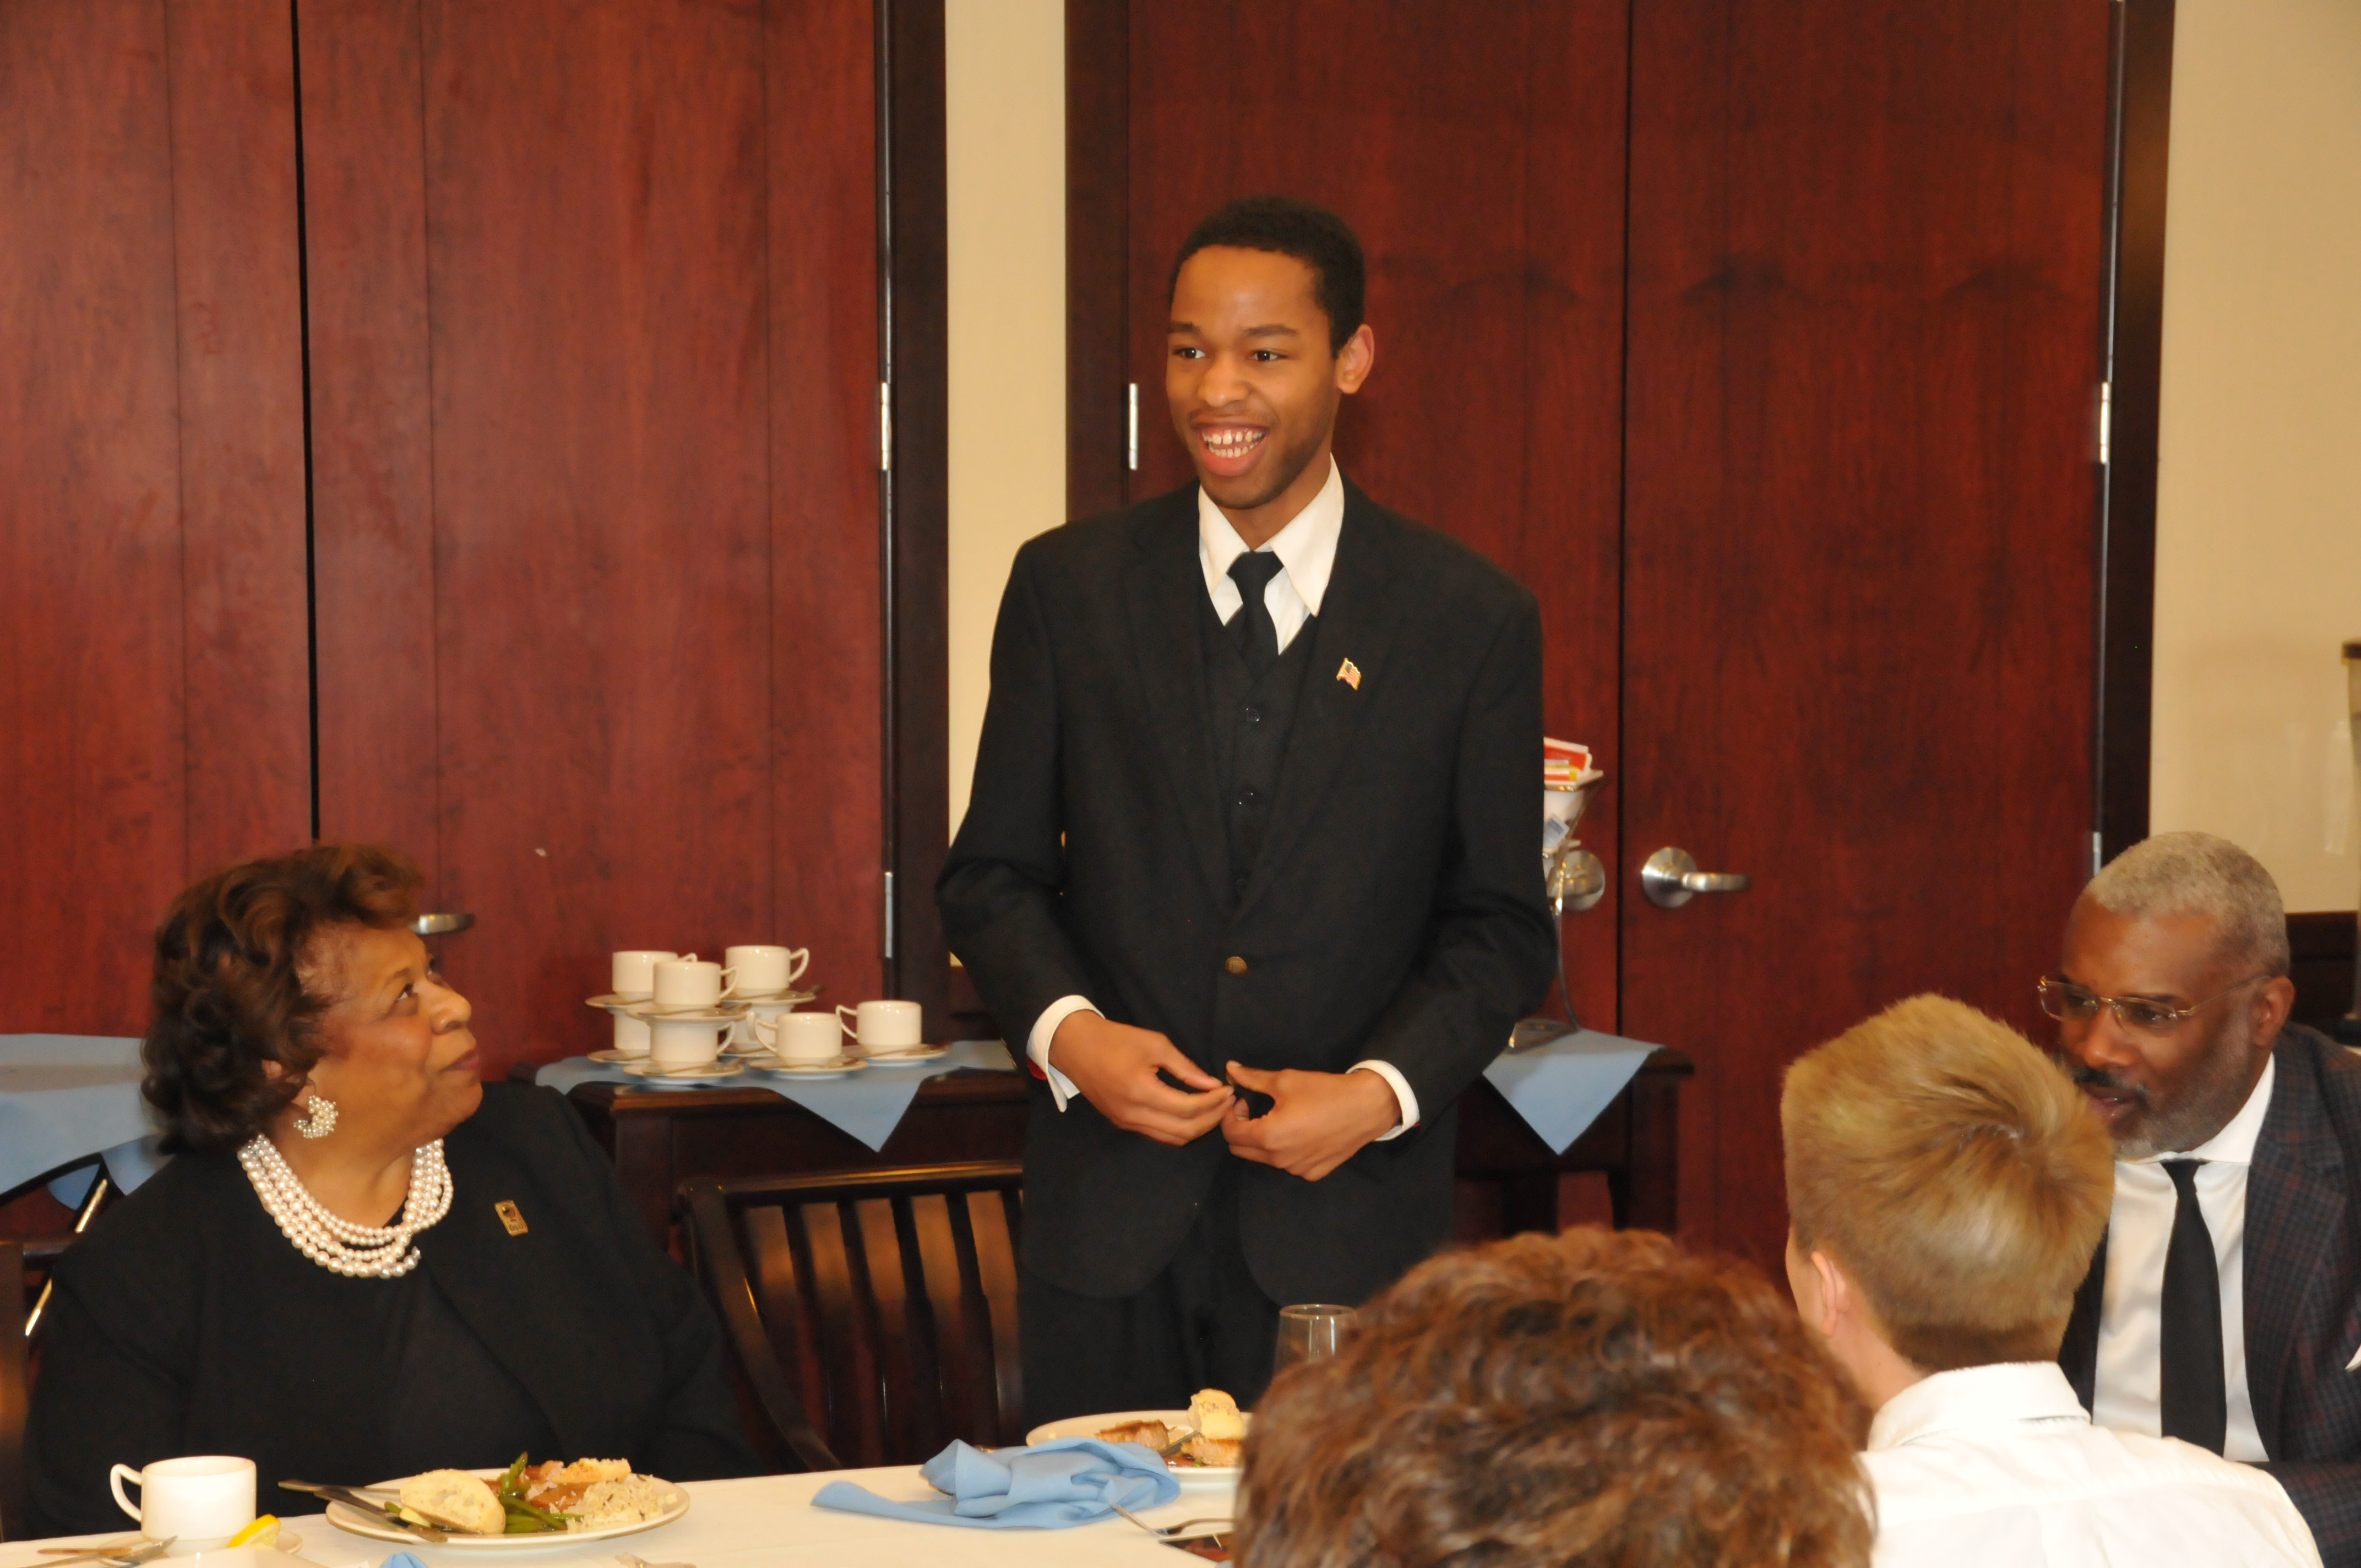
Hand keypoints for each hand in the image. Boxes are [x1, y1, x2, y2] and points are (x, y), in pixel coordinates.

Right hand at [1048, 1013, 1233, 1145]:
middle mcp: (1133, 1115)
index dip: (1213, 1102)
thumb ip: (1185, 1068)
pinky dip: (1180, 1128)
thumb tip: (1212, 1084)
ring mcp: (1127, 1123)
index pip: (1188, 1109)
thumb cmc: (1115, 1039)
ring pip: (1173, 1139)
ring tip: (1213, 1108)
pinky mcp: (1123, 1124)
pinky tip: (1191, 1112)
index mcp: (1140, 1092)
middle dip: (1211, 1119)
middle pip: (1184, 1131)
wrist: (1075, 1047)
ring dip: (1197, 1127)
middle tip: (1226, 1102)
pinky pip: (1159, 1135)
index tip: (1228, 1090)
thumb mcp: (1155, 1044)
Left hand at [1220, 1062, 1401, 1181]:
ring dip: (1262, 1141)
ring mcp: (1297, 1170)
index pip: (1230, 1133)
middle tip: (1257, 1109)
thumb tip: (1230, 1069)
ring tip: (1280, 1119)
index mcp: (1268, 1137)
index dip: (1230, 1114)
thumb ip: (1253, 1079)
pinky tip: (1300, 1132)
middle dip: (1241, 1129)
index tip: (1244, 1100)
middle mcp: (1279, 1160)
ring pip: (1264, 1159)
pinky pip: (1287, 1165)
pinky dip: (1285, 1151)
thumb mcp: (1285, 1081)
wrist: (1368, 1107)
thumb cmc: (1325, 1091)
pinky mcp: (1313, 1174)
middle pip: (1242, 1150)